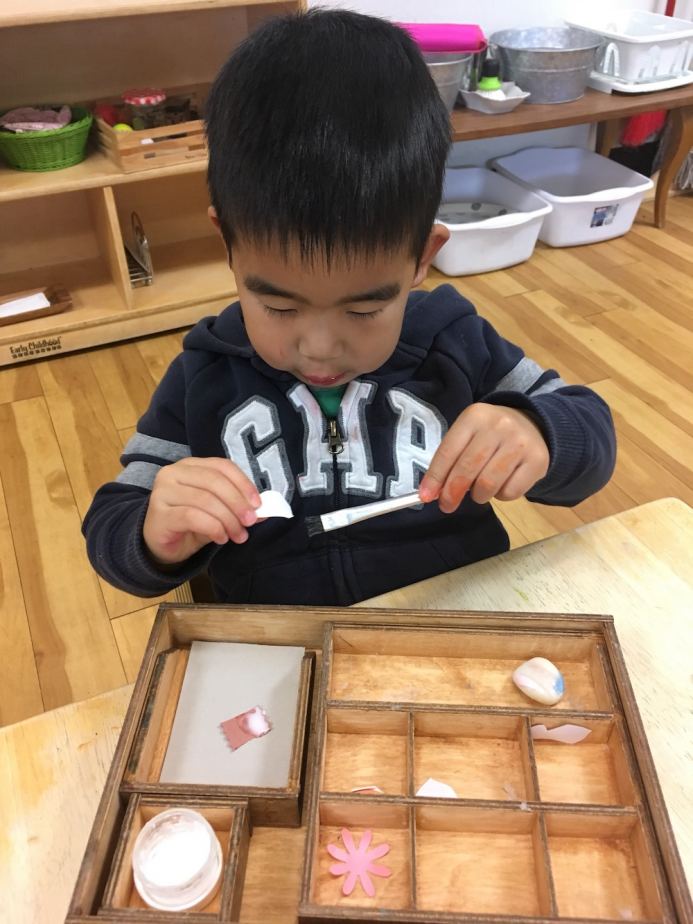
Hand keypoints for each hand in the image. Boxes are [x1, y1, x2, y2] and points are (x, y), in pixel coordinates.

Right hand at [142, 457, 260, 564]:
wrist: (159, 545)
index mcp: (191, 466)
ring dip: (228, 519)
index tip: (258, 504)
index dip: (243, 483)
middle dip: (238, 503)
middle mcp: (173, 472)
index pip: (222, 466)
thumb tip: (266, 509)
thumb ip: (239, 507)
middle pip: (215, 481)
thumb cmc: (190, 525)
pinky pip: (193, 516)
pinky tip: (221, 538)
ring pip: (206, 500)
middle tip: (251, 522)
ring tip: (238, 535)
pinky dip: (213, 527)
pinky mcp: (160, 513)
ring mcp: (163, 491)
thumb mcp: (219, 513)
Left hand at [419, 404, 549, 511]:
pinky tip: (502, 483)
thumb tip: (432, 492)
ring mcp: (520, 443)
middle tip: (447, 505)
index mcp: (475, 416)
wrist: (533, 426)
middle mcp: (499, 426)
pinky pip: (510, 492)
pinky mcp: (538, 461)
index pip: (449, 451)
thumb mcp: (469, 436)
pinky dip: (500, 495)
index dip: (435, 477)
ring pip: (488, 484)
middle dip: (452, 492)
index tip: (425, 496)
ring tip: (479, 490)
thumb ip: (451, 460)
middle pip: (468, 469)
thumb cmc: (491, 435)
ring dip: (478, 495)